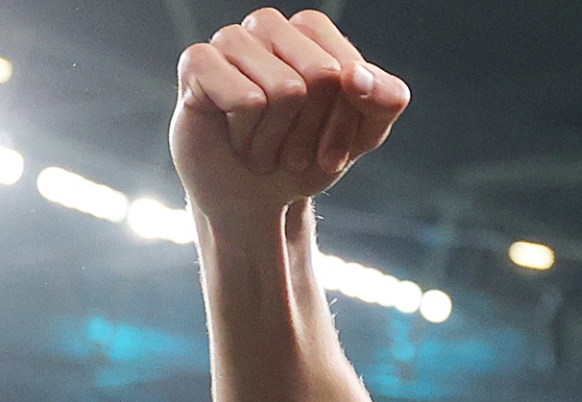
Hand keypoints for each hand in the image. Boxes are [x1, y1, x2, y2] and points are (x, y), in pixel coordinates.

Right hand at [172, 9, 410, 229]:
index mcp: (312, 30)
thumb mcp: (364, 134)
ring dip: (281, 139)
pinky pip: (246, 99)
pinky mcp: (196, 62)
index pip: (350, 69)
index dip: (347, 119)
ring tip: (267, 148)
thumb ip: (384, 100)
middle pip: (321, 75)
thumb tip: (357, 75)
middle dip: (316, 130)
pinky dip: (250, 135)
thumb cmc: (310, 154)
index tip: (335, 149)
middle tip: (298, 153)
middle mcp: (269, 26)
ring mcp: (230, 40)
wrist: (258, 194)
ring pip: (285, 90)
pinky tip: (238, 138)